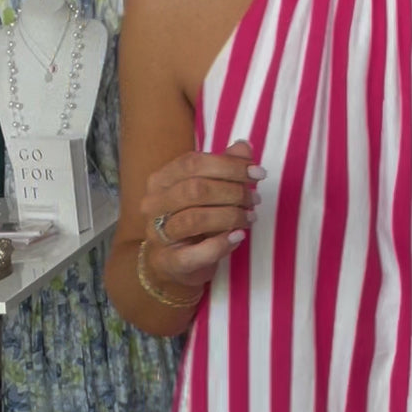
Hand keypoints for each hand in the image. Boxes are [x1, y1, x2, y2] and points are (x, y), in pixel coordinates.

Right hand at [139, 139, 265, 296]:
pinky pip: (195, 253)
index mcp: (161, 180)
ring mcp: (157, 234)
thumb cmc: (192, 221)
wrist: (171, 264)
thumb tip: (245, 147)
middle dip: (232, 192)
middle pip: (195, 189)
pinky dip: (221, 244)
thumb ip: (224, 168)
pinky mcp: (167, 262)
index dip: (229, 165)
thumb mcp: (208, 191)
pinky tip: (238, 237)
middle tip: (255, 199)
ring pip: (195, 219)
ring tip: (250, 218)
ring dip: (230, 216)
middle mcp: (154, 204)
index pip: (193, 163)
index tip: (257, 173)